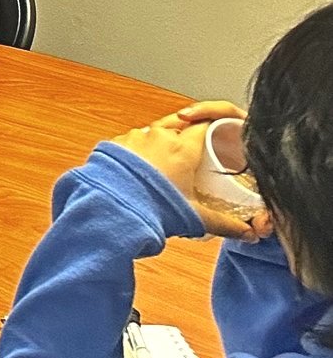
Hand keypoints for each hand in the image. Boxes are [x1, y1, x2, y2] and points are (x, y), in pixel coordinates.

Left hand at [108, 106, 265, 241]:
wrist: (112, 207)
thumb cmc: (154, 209)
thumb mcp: (195, 216)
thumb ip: (225, 223)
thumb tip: (246, 234)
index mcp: (184, 147)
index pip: (205, 125)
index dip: (212, 130)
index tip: (215, 139)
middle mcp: (160, 136)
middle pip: (180, 124)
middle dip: (186, 134)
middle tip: (189, 152)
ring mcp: (136, 136)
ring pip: (154, 131)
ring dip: (160, 142)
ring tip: (165, 163)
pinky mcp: (116, 143)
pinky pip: (133, 139)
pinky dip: (140, 149)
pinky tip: (141, 167)